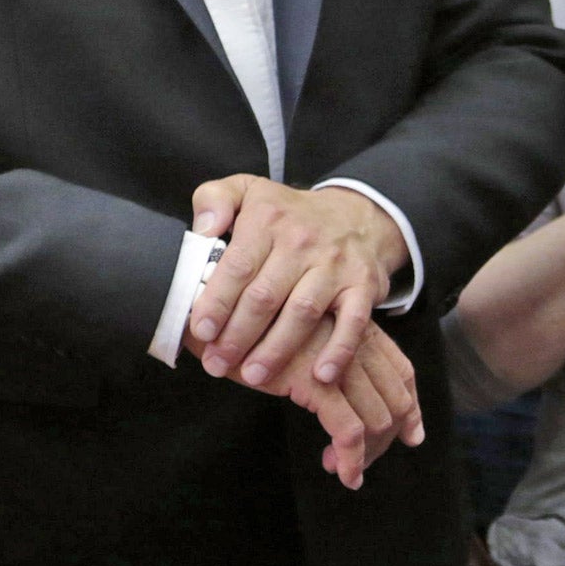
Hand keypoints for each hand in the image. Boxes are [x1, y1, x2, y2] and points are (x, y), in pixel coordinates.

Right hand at [187, 310, 422, 489]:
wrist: (207, 314)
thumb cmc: (242, 322)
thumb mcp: (293, 330)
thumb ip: (324, 348)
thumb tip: (339, 384)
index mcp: (350, 326)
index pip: (400, 367)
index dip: (410, 404)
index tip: (410, 432)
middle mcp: (351, 341)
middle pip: (394, 398)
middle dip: (389, 436)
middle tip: (369, 460)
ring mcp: (336, 362)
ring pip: (377, 419)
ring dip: (368, 453)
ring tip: (344, 469)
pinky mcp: (315, 383)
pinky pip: (348, 431)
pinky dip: (351, 458)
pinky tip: (340, 472)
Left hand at [188, 175, 409, 388]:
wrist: (355, 214)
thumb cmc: (287, 212)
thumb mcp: (245, 189)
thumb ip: (213, 200)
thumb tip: (202, 230)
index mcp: (266, 220)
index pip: (237, 266)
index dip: (217, 301)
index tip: (200, 330)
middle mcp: (301, 243)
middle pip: (265, 296)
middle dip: (238, 335)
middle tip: (217, 363)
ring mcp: (335, 266)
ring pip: (302, 313)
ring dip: (277, 349)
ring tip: (253, 375)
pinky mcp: (364, 286)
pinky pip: (353, 323)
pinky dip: (338, 350)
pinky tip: (319, 375)